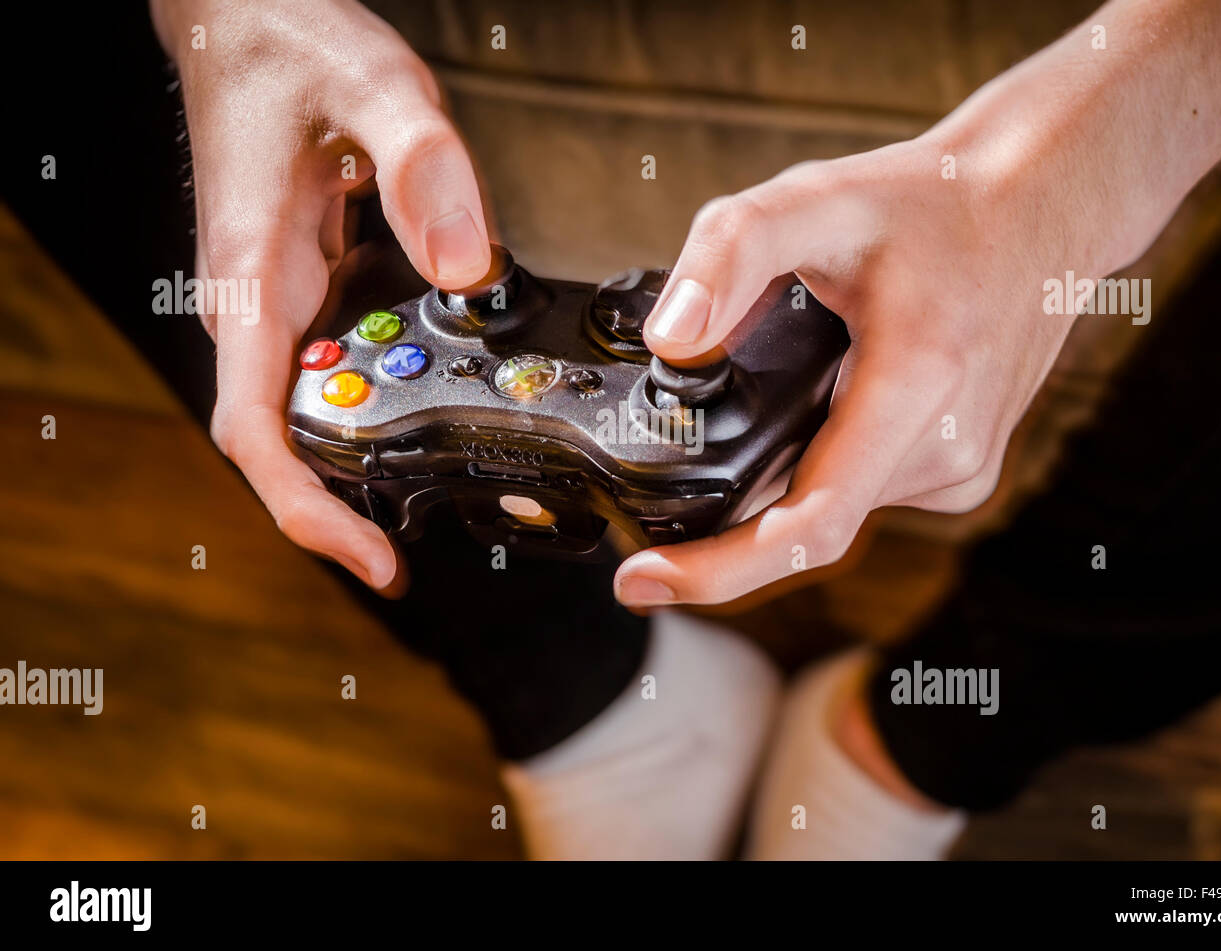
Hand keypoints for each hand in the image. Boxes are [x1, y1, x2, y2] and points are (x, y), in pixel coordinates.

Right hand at [152, 0, 489, 587]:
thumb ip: (422, 169)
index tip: (368, 556)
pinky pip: (332, 372)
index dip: (306, 509)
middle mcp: (260, 305)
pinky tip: (431, 414)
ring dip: (361, 467)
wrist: (249, 21)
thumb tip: (462, 267)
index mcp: (256, 276)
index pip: (257, 430)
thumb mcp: (375, 90)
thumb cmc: (291, 47)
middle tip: (417, 551)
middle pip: (287, 445)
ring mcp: (279, 301)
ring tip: (436, 502)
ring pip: (309, 415)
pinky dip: (375, 408)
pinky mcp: (303, 287)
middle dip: (344, 507)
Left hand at [615, 0, 1220, 607]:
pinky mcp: (961, 470)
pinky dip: (815, 472)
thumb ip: (732, 254)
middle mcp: (949, 447)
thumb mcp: (819, 198)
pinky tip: (806, 415)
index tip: (644, 582)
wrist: (1043, 205)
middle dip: (722, 534)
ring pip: (834, 509)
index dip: (720, 570)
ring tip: (734, 428)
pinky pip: (863, 491)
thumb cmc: (936, 203)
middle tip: (642, 525)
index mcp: (918, 385)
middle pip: (808, 527)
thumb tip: (672, 342)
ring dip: (772, 491)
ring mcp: (961, 467)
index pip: (811, 524)